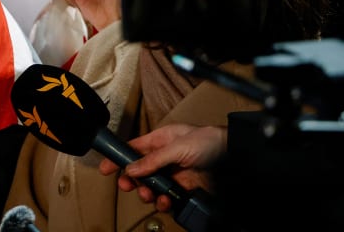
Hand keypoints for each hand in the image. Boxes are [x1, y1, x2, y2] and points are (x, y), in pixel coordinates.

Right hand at [99, 124, 225, 212]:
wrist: (237, 159)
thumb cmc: (210, 142)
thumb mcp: (178, 147)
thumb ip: (153, 159)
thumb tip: (131, 169)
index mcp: (161, 140)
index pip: (134, 149)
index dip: (119, 158)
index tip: (106, 169)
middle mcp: (166, 157)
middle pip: (140, 171)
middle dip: (132, 180)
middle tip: (128, 187)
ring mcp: (175, 174)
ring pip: (152, 187)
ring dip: (148, 193)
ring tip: (149, 196)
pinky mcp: (185, 189)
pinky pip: (168, 198)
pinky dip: (164, 202)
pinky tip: (165, 201)